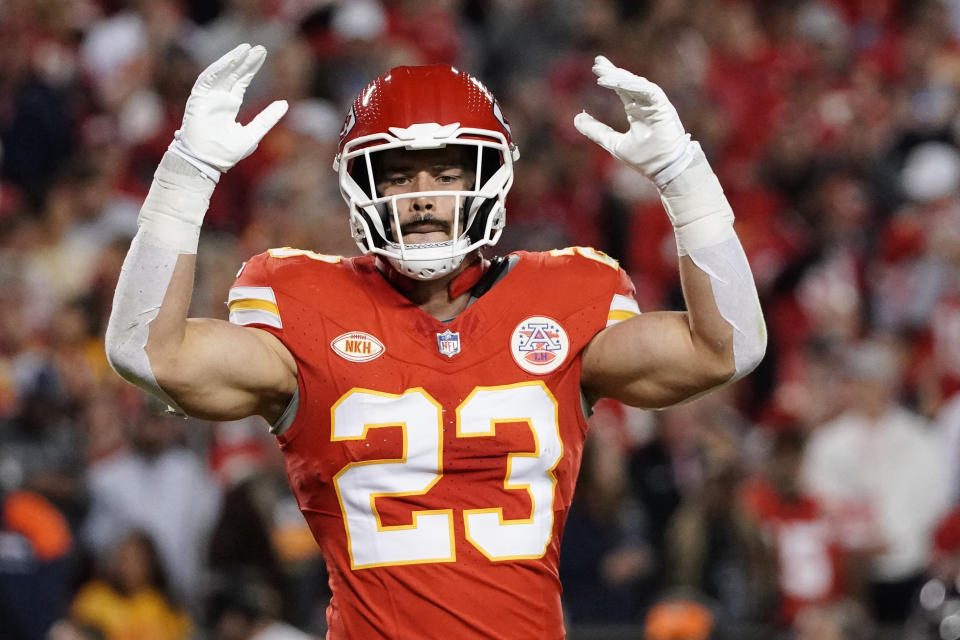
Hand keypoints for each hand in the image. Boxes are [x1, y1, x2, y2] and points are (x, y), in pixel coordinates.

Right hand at [169, 43, 287, 181]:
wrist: (206, 163)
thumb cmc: (226, 153)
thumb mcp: (253, 133)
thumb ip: (267, 118)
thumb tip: (285, 103)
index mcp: (229, 106)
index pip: (241, 81)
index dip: (251, 68)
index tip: (261, 54)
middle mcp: (218, 99)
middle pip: (233, 74)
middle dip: (245, 61)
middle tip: (259, 48)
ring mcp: (207, 98)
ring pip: (221, 73)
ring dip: (232, 60)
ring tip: (246, 48)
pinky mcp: (197, 99)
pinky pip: (208, 79)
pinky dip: (219, 68)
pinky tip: (231, 60)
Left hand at [574, 56, 692, 186]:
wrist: (665, 169)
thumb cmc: (645, 159)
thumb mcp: (613, 142)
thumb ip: (596, 130)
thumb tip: (576, 118)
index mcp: (636, 111)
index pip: (622, 88)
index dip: (610, 77)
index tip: (596, 67)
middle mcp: (646, 104)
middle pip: (628, 82)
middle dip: (613, 71)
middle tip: (597, 63)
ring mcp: (655, 104)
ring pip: (637, 84)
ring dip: (620, 78)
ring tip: (602, 75)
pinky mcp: (663, 106)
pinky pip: (648, 90)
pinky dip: (633, 85)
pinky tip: (618, 82)